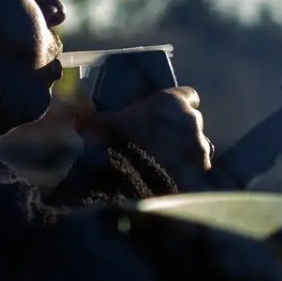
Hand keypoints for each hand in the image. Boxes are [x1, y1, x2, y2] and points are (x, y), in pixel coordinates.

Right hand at [75, 86, 213, 179]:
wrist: (131, 181)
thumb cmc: (115, 143)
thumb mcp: (98, 127)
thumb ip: (92, 122)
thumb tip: (78, 120)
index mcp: (171, 102)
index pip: (187, 95)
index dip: (178, 102)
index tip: (167, 112)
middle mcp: (192, 121)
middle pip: (192, 122)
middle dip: (180, 132)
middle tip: (160, 144)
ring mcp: (201, 148)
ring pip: (197, 148)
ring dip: (185, 155)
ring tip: (165, 169)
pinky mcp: (203, 174)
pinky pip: (199, 172)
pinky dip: (190, 178)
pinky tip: (175, 186)